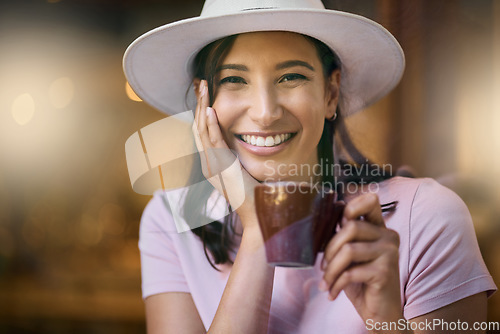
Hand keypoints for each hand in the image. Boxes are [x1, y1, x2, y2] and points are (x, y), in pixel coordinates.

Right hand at [192, 80, 259, 227]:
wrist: (257, 215)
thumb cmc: (255, 195)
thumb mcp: (243, 171)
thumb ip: (238, 158)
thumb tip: (248, 142)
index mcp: (212, 163)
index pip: (202, 132)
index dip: (200, 111)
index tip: (204, 93)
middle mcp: (208, 163)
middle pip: (197, 127)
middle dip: (198, 103)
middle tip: (199, 83)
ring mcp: (212, 166)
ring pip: (201, 131)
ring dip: (201, 107)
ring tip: (203, 88)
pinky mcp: (221, 168)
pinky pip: (212, 143)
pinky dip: (210, 125)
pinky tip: (209, 109)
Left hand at [319, 193, 402, 323]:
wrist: (380, 313)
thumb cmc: (361, 282)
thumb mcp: (350, 256)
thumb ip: (344, 237)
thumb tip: (324, 220)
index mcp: (381, 229)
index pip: (370, 201)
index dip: (351, 205)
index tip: (337, 223)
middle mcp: (389, 237)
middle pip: (351, 227)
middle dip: (330, 248)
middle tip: (323, 266)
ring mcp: (390, 253)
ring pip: (348, 250)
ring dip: (331, 269)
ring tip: (326, 282)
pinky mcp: (385, 272)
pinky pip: (351, 272)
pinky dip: (337, 283)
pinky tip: (333, 292)